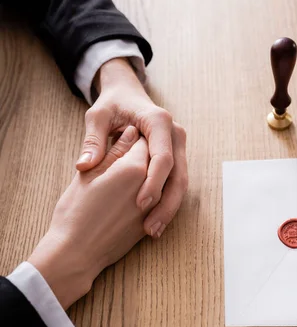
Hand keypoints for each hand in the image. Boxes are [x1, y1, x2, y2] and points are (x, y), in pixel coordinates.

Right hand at [29, 127, 148, 309]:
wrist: (76, 253)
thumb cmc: (75, 212)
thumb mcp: (89, 174)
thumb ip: (114, 152)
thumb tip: (131, 133)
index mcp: (134, 168)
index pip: (142, 141)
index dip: (132, 137)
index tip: (120, 138)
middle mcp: (151, 187)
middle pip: (155, 160)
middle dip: (143, 155)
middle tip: (122, 155)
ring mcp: (154, 207)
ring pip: (160, 181)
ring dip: (149, 174)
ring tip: (125, 176)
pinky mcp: (151, 223)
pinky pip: (158, 201)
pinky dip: (151, 193)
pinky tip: (134, 194)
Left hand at [76, 58, 187, 238]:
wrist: (128, 94)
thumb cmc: (112, 105)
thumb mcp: (97, 117)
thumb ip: (93, 141)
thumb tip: (84, 166)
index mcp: (159, 121)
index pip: (162, 157)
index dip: (153, 183)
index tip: (140, 204)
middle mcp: (175, 133)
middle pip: (178, 175)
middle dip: (166, 204)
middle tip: (151, 228)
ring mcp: (179, 147)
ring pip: (181, 183)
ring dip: (169, 209)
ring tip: (153, 231)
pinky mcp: (177, 157)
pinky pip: (176, 183)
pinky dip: (168, 203)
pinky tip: (155, 222)